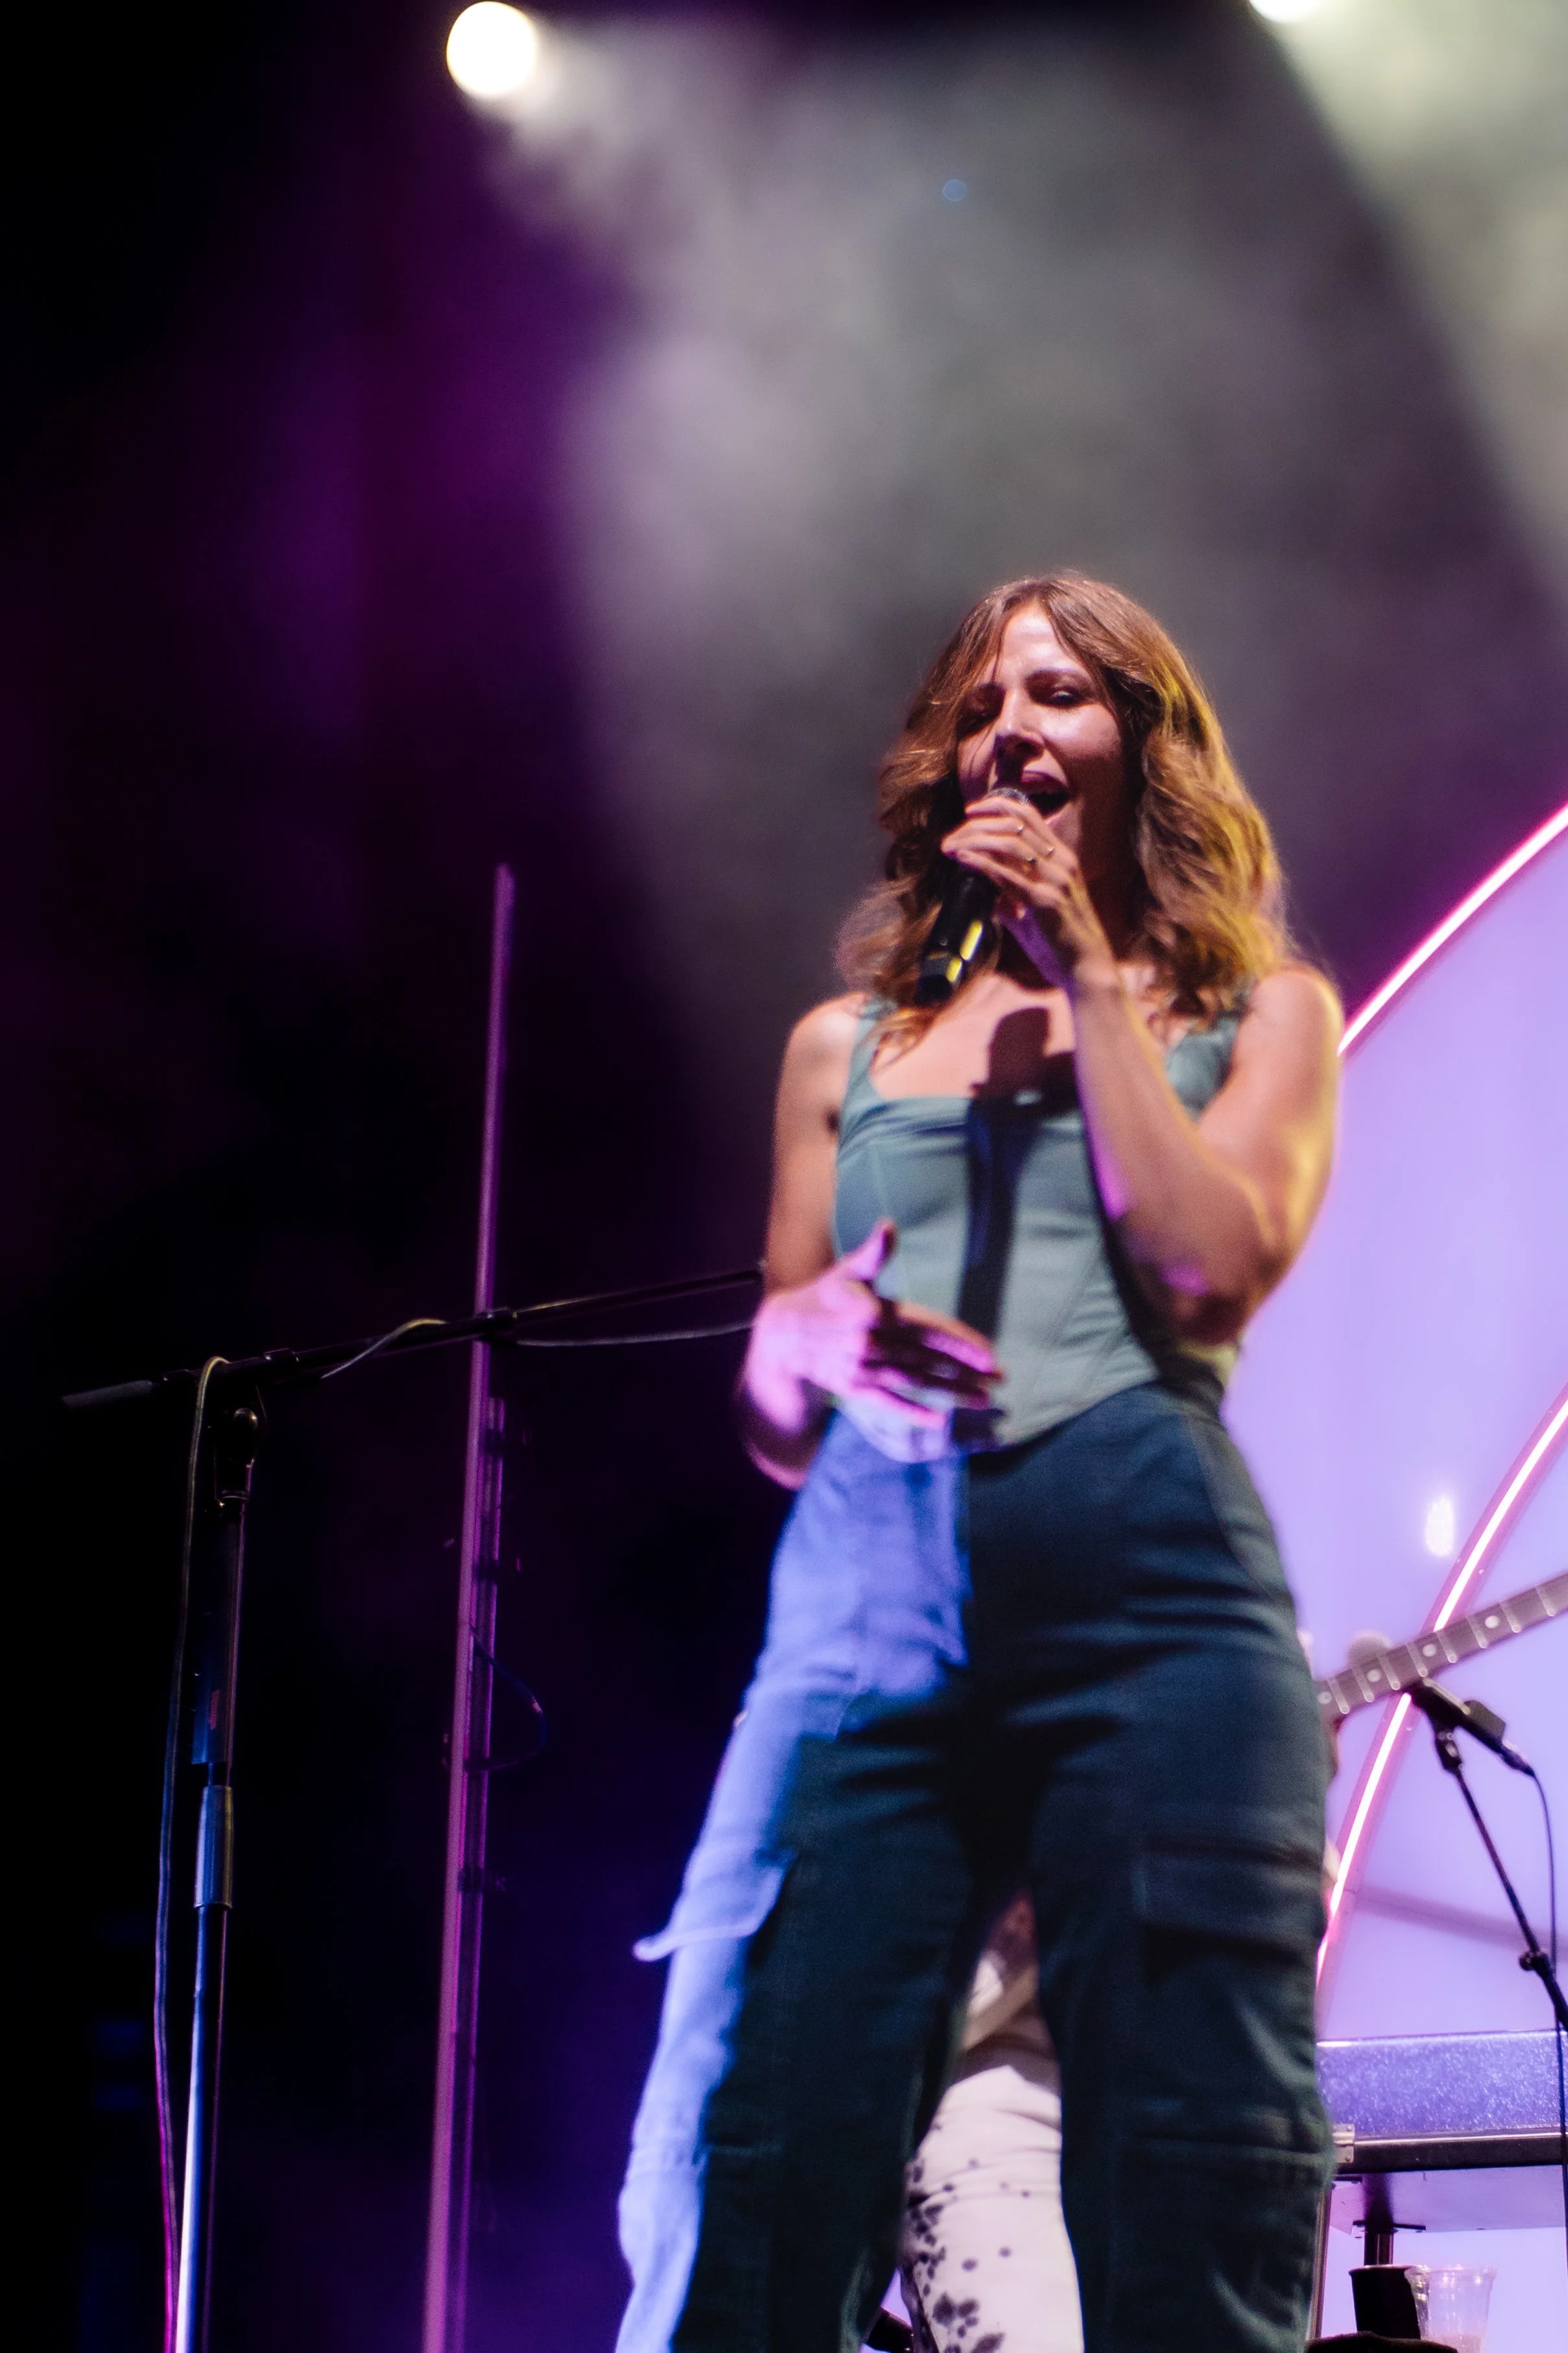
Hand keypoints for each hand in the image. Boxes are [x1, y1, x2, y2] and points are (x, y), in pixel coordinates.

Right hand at [744, 1221, 999, 1436]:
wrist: (783, 1333)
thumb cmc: (825, 1295)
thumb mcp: (848, 1270)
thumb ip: (874, 1252)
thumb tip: (889, 1227)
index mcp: (878, 1313)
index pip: (930, 1329)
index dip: (961, 1342)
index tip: (990, 1353)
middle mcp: (873, 1343)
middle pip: (929, 1358)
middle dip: (967, 1370)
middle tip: (1000, 1378)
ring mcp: (863, 1369)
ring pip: (915, 1383)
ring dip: (951, 1392)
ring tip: (984, 1398)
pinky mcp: (853, 1388)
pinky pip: (888, 1403)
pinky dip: (912, 1412)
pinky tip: (938, 1421)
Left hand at [941, 792, 1117, 986]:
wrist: (1087, 970)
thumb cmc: (1062, 944)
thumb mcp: (1037, 914)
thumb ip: (1013, 901)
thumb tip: (990, 897)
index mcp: (1063, 859)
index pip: (1029, 817)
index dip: (998, 806)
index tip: (971, 811)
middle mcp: (1062, 863)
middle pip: (1015, 824)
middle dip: (978, 824)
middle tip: (951, 835)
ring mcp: (1055, 880)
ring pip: (1010, 843)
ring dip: (974, 840)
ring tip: (950, 846)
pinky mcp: (1045, 902)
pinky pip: (1008, 875)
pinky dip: (981, 862)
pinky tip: (962, 858)